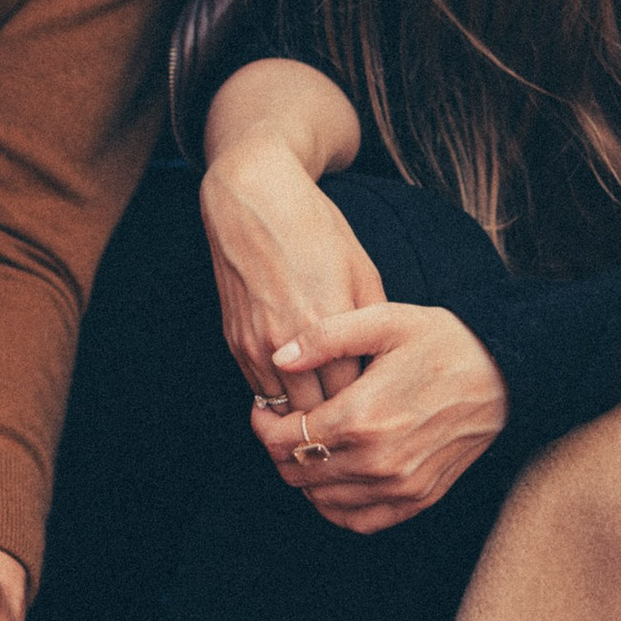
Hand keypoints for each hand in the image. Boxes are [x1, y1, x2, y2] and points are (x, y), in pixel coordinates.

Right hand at [199, 132, 380, 406]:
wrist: (254, 200)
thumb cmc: (316, 229)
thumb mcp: (363, 270)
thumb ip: (374, 324)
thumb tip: (385, 366)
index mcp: (329, 324)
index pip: (354, 394)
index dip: (370, 403)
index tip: (382, 406)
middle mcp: (288, 341)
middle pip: (318, 412)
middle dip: (338, 420)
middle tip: (358, 421)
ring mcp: (257, 344)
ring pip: (285, 409)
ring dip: (306, 415)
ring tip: (330, 416)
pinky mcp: (235, 341)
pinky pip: (260, 390)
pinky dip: (280, 397)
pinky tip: (300, 392)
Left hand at [268, 303, 509, 532]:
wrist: (504, 373)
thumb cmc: (444, 341)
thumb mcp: (386, 320)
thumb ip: (326, 336)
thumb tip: (279, 357)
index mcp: (362, 416)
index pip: (286, 440)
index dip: (264, 426)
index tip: (266, 411)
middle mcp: (378, 460)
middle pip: (298, 472)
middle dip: (280, 449)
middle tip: (284, 425)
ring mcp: (400, 485)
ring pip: (322, 500)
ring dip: (306, 476)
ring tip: (311, 446)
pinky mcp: (419, 498)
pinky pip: (360, 521)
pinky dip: (336, 507)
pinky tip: (335, 479)